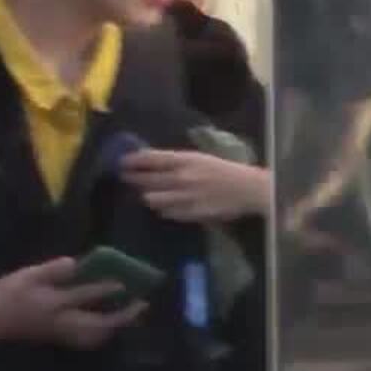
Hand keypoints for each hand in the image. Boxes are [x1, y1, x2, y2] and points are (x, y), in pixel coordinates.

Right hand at [0, 257, 144, 349]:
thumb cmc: (7, 293)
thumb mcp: (25, 275)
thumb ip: (51, 270)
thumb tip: (75, 263)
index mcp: (53, 303)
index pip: (84, 296)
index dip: (105, 289)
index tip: (124, 282)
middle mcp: (62, 322)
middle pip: (98, 324)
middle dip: (122, 316)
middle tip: (141, 304)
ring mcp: (62, 333)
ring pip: (97, 335)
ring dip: (116, 325)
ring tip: (131, 313)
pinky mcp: (60, 339)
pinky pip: (89, 339)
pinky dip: (104, 332)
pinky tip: (109, 324)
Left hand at [122, 148, 270, 221]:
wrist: (249, 189)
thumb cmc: (225, 170)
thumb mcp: (200, 158)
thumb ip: (177, 161)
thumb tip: (154, 161)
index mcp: (185, 160)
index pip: (151, 159)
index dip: (133, 160)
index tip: (122, 161)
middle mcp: (181, 177)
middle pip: (147, 179)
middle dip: (132, 178)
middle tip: (124, 177)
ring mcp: (185, 196)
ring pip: (153, 198)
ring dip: (145, 195)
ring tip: (142, 193)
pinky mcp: (191, 213)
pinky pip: (168, 213)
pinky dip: (162, 209)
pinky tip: (161, 207)